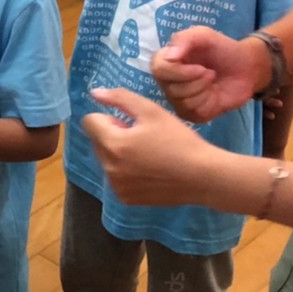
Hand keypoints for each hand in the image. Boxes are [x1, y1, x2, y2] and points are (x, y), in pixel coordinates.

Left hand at [80, 88, 222, 206]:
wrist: (203, 177)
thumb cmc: (179, 140)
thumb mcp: (151, 111)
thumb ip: (120, 98)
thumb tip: (94, 93)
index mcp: (112, 144)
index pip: (89, 122)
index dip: (109, 117)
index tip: (130, 123)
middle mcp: (108, 168)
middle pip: (97, 142)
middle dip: (113, 135)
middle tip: (143, 137)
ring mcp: (116, 186)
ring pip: (106, 160)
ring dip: (118, 154)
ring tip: (148, 154)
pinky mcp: (126, 198)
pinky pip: (116, 178)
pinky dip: (126, 172)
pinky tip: (150, 171)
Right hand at [151, 26, 265, 122]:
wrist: (247, 68)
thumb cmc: (223, 50)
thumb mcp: (204, 35)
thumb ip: (185, 39)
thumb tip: (169, 57)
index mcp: (166, 61)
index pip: (158, 70)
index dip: (179, 71)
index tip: (201, 67)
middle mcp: (167, 82)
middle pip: (171, 89)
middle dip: (196, 81)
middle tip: (210, 72)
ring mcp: (178, 100)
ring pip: (184, 102)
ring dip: (204, 90)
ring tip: (212, 81)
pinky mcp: (192, 114)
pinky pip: (195, 112)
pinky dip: (209, 102)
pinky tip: (214, 95)